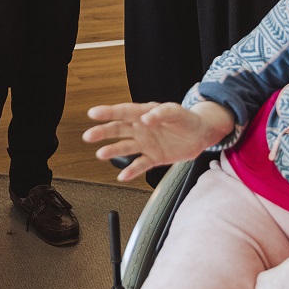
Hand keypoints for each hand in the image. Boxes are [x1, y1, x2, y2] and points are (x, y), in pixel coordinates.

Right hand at [84, 100, 234, 181]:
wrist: (200, 135)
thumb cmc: (187, 120)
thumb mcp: (177, 112)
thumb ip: (162, 113)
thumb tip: (146, 118)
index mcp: (145, 113)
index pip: (124, 112)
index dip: (108, 112)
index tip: (93, 113)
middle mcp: (141, 128)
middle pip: (118, 130)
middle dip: (103, 132)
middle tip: (89, 136)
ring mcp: (146, 144)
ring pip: (125, 147)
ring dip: (113, 151)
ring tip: (101, 154)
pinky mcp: (154, 158)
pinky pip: (140, 165)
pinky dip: (131, 171)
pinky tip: (122, 176)